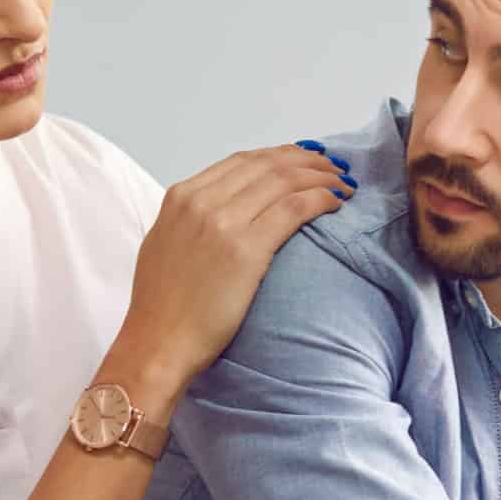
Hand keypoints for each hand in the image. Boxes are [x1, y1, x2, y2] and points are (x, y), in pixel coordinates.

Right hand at [117, 143, 352, 391]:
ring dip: (321, 177)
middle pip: (267, 165)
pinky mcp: (247, 249)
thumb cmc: (162, 307)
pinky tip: (335, 202)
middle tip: (333, 168)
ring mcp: (223, 222)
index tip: (304, 161)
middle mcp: (201, 201)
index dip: (280, 156)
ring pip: (284, 180)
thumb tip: (225, 209)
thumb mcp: (166, 244)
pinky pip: (294, 208)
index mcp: (181, 197)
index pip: (242, 161)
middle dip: (307, 161)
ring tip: (342, 184)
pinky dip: (321, 199)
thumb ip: (192, 219)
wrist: (158, 343)